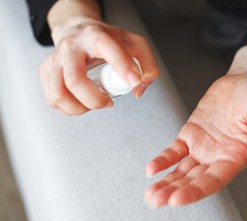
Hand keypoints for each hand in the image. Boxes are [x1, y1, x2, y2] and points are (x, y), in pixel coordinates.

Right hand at [39, 1, 158, 114]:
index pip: (106, 47)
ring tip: (93, 103)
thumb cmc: (108, 41)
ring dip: (80, 108)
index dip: (122, 66)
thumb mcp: (135, 45)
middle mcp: (71, 46)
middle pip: (75, 80)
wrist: (78, 32)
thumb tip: (138, 89)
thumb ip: (148, 66)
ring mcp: (55, 59)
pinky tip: (81, 103)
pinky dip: (69, 109)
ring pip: (59, 95)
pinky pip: (53, 100)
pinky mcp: (46, 72)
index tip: (133, 82)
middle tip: (108, 103)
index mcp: (95, 36)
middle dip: (95, 101)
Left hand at [144, 46, 246, 207]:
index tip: (177, 199)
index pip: (213, 181)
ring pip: (181, 170)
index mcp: (235, 158)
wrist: (244, 82)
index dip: (195, 191)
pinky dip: (163, 160)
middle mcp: (217, 158)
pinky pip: (175, 151)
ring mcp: (202, 148)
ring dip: (166, 182)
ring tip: (150, 194)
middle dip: (174, 191)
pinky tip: (151, 170)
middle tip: (155, 200)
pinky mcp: (190, 135)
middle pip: (193, 180)